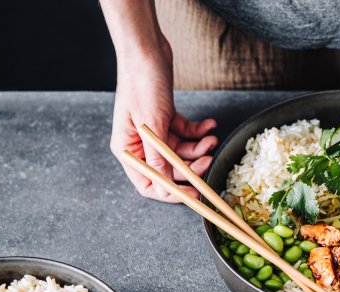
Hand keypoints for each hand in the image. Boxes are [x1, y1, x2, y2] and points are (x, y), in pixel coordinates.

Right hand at [109, 38, 217, 201]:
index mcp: (127, 149)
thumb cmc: (142, 83)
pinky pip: (186, 134)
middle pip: (169, 170)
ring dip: (199, 147)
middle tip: (210, 160)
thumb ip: (159, 159)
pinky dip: (199, 132)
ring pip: (181, 152)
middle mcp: (139, 144)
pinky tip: (209, 125)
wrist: (147, 50)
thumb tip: (164, 188)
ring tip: (212, 138)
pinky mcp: (166, 118)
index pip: (149, 184)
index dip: (172, 192)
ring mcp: (154, 131)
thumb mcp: (152, 126)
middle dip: (191, 167)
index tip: (194, 193)